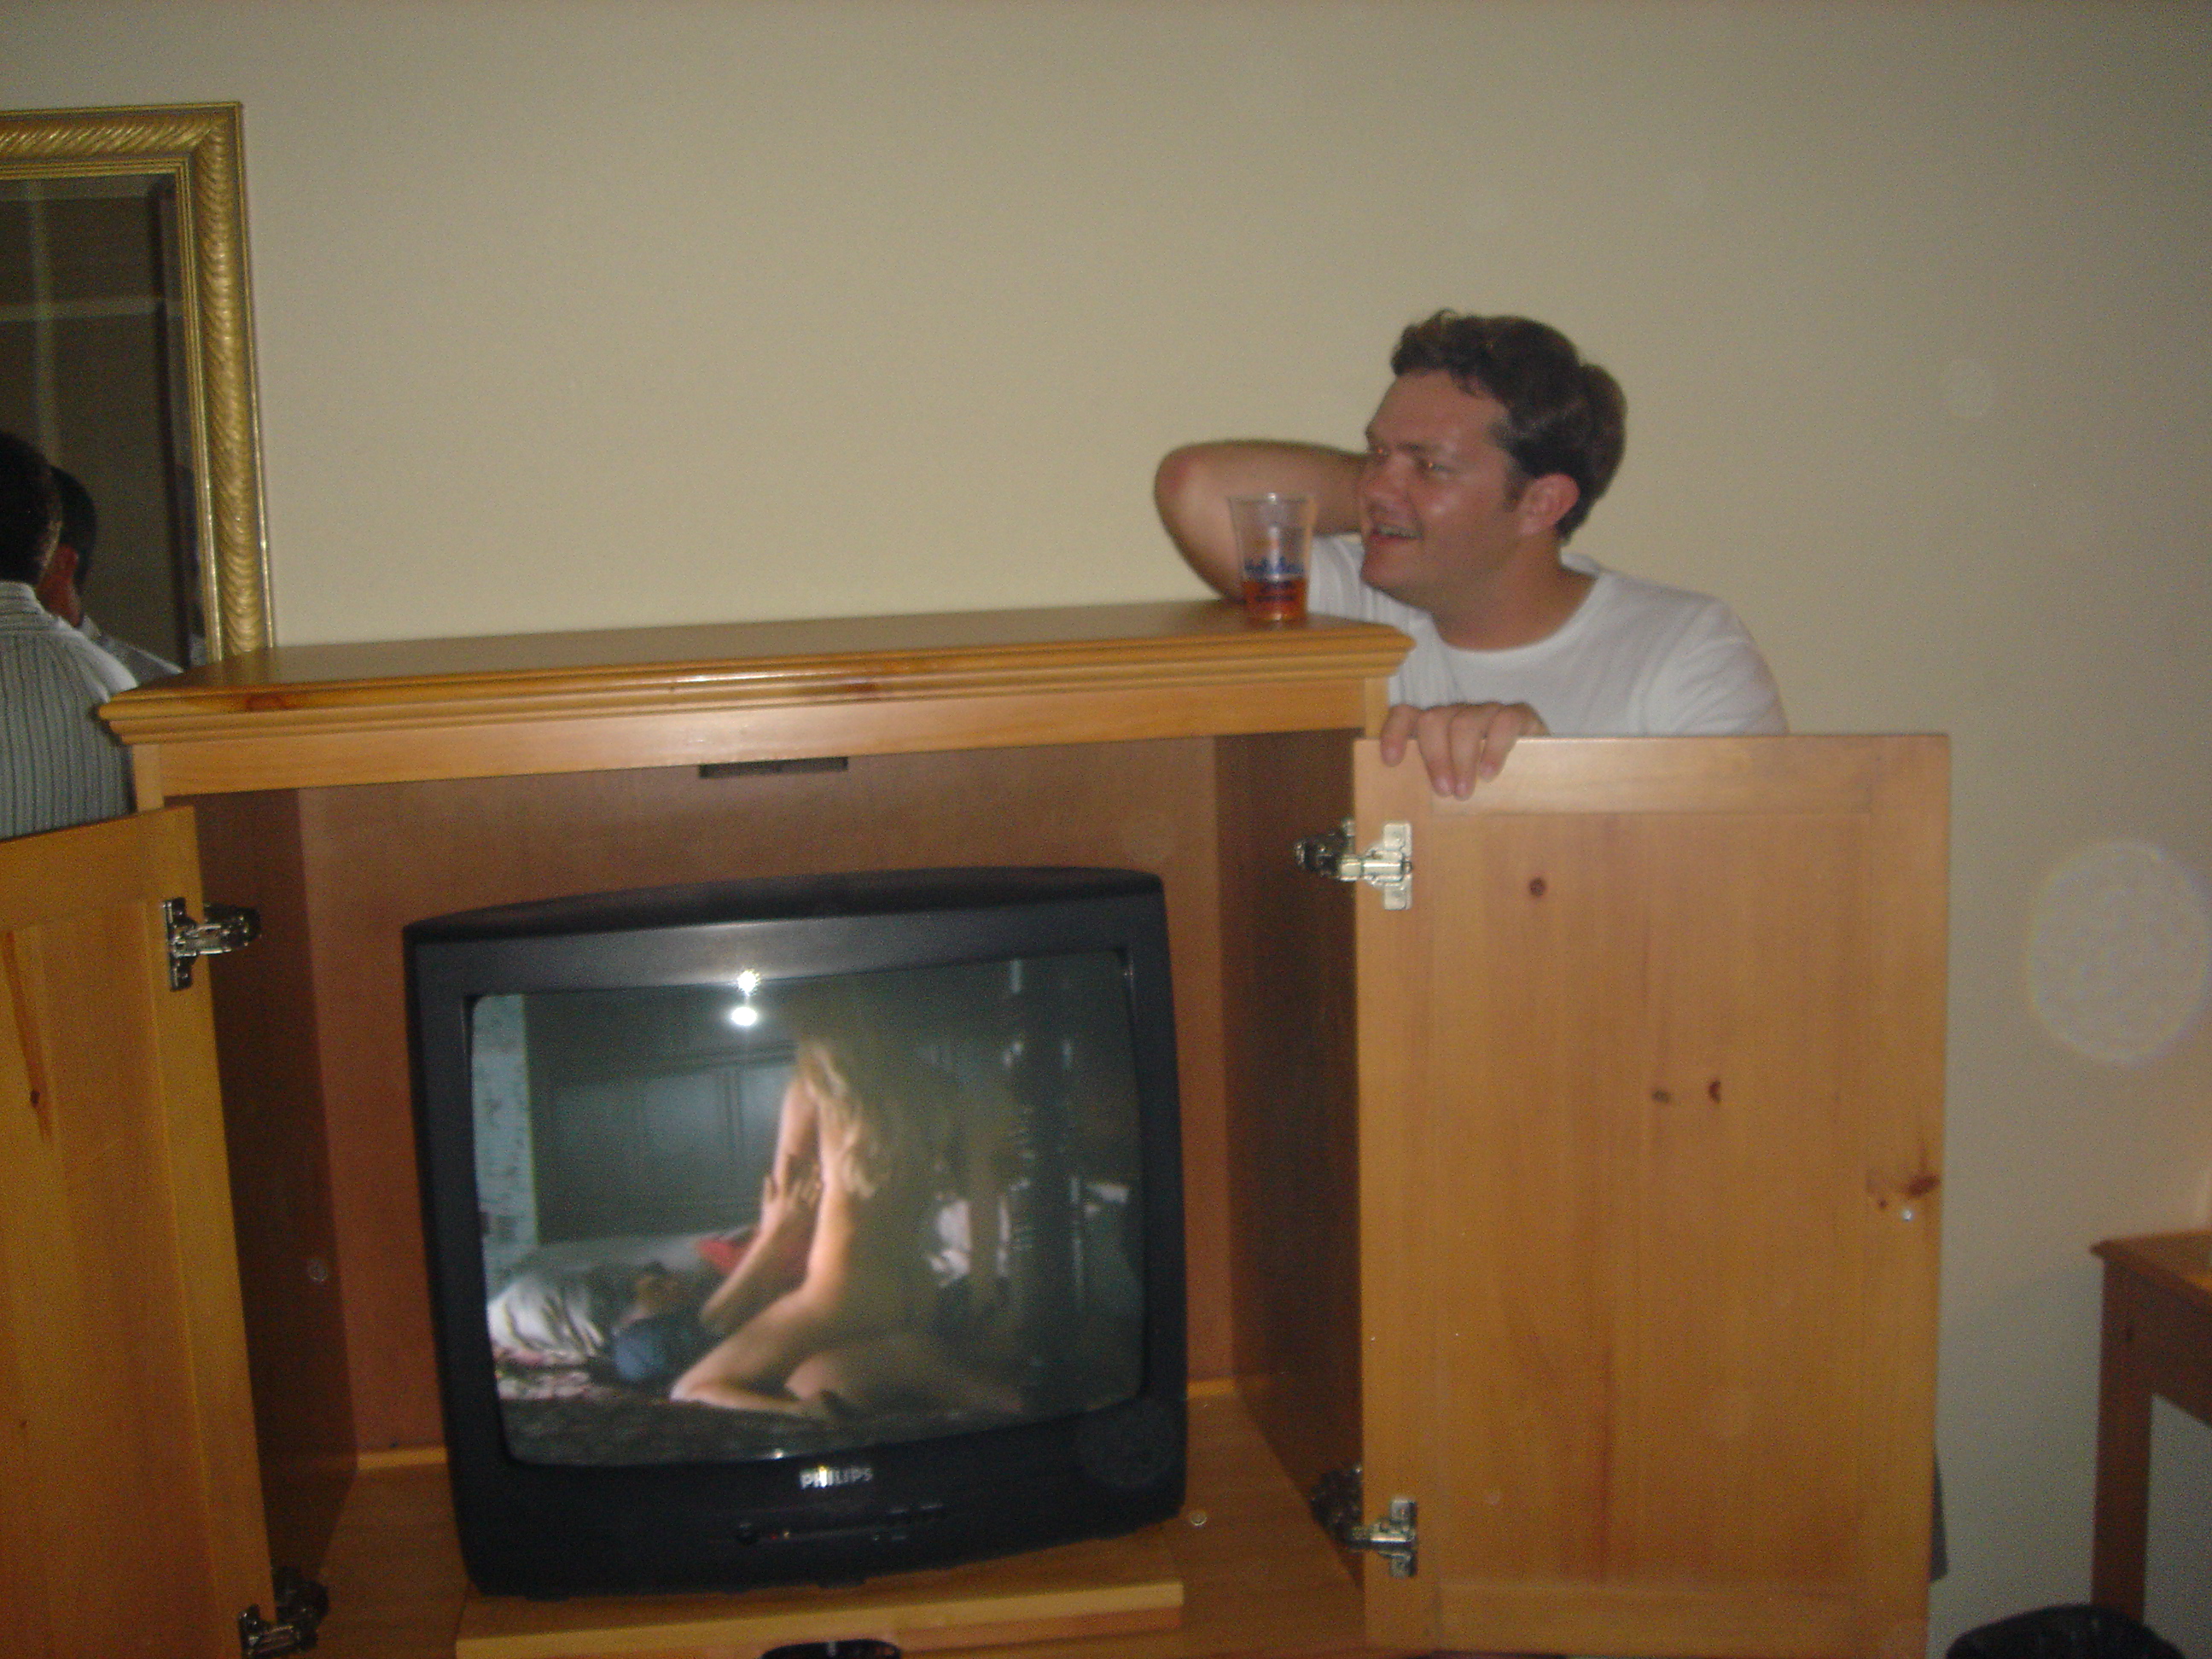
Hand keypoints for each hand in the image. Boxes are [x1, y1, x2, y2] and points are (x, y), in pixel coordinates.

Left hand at [1379, 701, 1547, 797]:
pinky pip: (1503, 722)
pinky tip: (1490, 774)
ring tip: (1465, 791)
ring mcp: (1487, 712)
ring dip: (1462, 760)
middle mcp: (1458, 714)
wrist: (1540, 774)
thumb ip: (1435, 784)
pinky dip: (1494, 750)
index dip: (1394, 733)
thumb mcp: (1456, 783)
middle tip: (1444, 791)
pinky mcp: (1518, 716)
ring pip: (1464, 723)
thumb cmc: (1488, 784)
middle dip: (1435, 758)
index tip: (1391, 761)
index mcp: (1437, 727)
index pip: (1406, 716)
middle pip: (1433, 721)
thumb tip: (1407, 810)